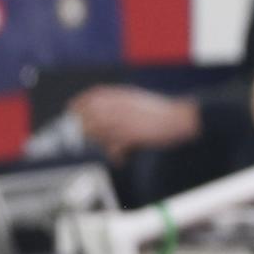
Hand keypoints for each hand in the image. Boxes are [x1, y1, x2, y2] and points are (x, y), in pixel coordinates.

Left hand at [70, 85, 199, 156]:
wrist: (181, 118)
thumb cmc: (162, 111)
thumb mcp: (139, 99)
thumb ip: (121, 102)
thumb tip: (105, 111)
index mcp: (122, 94)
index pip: (92, 95)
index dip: (79, 103)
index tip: (72, 109)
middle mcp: (118, 106)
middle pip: (88, 115)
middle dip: (83, 127)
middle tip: (87, 137)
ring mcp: (122, 120)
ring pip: (96, 133)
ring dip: (100, 142)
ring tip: (113, 149)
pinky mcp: (129, 135)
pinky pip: (112, 147)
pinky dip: (115, 155)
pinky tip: (122, 158)